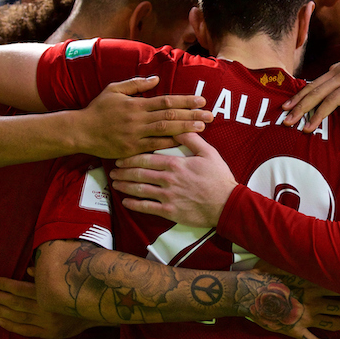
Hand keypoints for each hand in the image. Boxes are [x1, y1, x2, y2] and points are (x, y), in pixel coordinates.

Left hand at [0, 275, 103, 338]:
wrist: (96, 309)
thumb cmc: (78, 289)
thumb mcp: (66, 278)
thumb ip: (48, 275)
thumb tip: (30, 270)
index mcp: (49, 293)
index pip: (23, 289)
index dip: (7, 285)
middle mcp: (47, 309)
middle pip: (17, 304)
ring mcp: (47, 323)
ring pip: (19, 317)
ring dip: (1, 311)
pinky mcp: (49, 333)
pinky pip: (27, 330)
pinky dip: (12, 326)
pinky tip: (0, 320)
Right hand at [77, 76, 213, 157]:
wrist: (81, 131)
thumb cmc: (98, 109)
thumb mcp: (114, 90)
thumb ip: (136, 84)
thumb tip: (156, 79)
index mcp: (136, 104)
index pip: (166, 101)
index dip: (185, 101)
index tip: (201, 100)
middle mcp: (138, 119)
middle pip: (170, 116)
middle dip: (192, 115)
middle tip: (210, 115)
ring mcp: (136, 135)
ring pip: (165, 131)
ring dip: (185, 129)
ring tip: (202, 126)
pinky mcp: (132, 149)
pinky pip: (154, 147)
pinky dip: (170, 144)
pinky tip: (184, 141)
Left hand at [111, 132, 235, 227]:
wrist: (227, 204)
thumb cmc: (218, 178)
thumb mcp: (208, 153)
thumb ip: (191, 139)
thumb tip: (179, 126)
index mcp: (175, 164)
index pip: (147, 159)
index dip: (131, 158)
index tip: (121, 158)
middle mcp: (168, 179)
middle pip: (139, 174)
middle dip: (123, 171)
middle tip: (112, 170)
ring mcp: (167, 196)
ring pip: (140, 190)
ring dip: (125, 186)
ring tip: (115, 184)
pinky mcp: (169, 211)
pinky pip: (147, 208)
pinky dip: (134, 204)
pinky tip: (125, 201)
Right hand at [243, 264, 339, 338]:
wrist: (246, 293)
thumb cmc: (262, 274)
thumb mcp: (280, 260)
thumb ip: (295, 257)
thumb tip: (301, 243)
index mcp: (313, 284)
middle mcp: (313, 302)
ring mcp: (305, 318)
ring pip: (335, 325)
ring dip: (339, 323)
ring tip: (338, 320)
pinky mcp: (295, 331)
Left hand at [282, 32, 339, 144]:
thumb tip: (331, 88)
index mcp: (339, 69)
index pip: (313, 84)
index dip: (298, 96)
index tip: (284, 106)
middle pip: (317, 92)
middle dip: (299, 107)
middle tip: (285, 121)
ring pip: (332, 100)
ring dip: (318, 116)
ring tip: (307, 131)